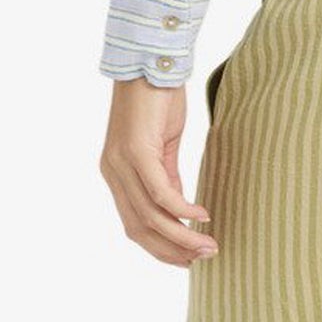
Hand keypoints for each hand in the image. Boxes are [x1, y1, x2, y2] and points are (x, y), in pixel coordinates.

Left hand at [100, 77, 216, 265]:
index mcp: (116, 175)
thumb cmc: (157, 101)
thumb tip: (179, 209)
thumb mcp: (162, 147)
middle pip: (140, 229)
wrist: (150, 62)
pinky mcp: (136, 151)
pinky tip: (202, 217)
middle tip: (204, 258)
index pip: (135, 226)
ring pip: (150, 216)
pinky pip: (160, 193)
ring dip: (182, 236)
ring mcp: (122, 163)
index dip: (161, 248)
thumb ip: (167, 178)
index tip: (189, 259)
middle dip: (173, 250)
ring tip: (209, 246)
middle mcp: (113, 173)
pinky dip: (182, 210)